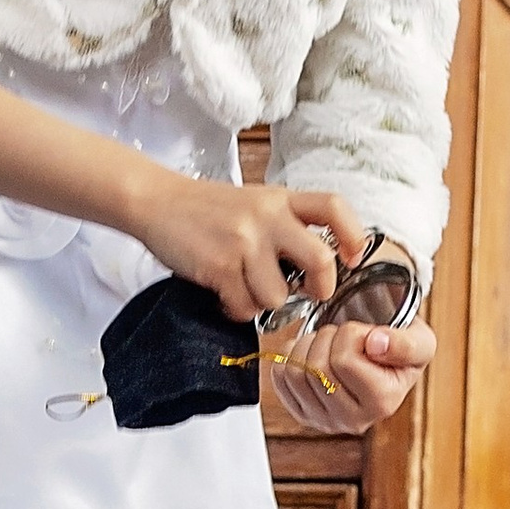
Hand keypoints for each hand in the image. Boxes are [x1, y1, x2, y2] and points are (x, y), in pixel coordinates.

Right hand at [137, 173, 363, 325]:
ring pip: (278, 296)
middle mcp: (267, 217)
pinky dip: (235, 309)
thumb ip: (286, 226)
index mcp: (281, 199)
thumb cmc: (208, 209)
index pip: (333, 207)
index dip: (353, 235)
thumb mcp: (255, 204)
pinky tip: (223, 293)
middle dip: (321, 288)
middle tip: (309, 292)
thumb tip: (320, 268)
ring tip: (243, 287)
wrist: (156, 201)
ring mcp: (244, 241)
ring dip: (262, 302)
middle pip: (321, 261)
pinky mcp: (219, 266)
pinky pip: (244, 307)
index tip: (351, 257)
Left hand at [267, 309, 434, 431]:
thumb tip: (376, 343)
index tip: (364, 334)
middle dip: (327, 337)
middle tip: (344, 336)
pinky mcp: (303, 415)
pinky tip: (311, 354)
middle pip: (317, 368)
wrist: (386, 363)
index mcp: (383, 403)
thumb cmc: (401, 352)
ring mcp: (325, 421)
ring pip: (295, 372)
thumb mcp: (420, 341)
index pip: (344, 361)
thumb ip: (406, 343)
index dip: (350, 334)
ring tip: (328, 343)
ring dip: (307, 345)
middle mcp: (353, 420)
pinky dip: (291, 357)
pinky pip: (280, 379)